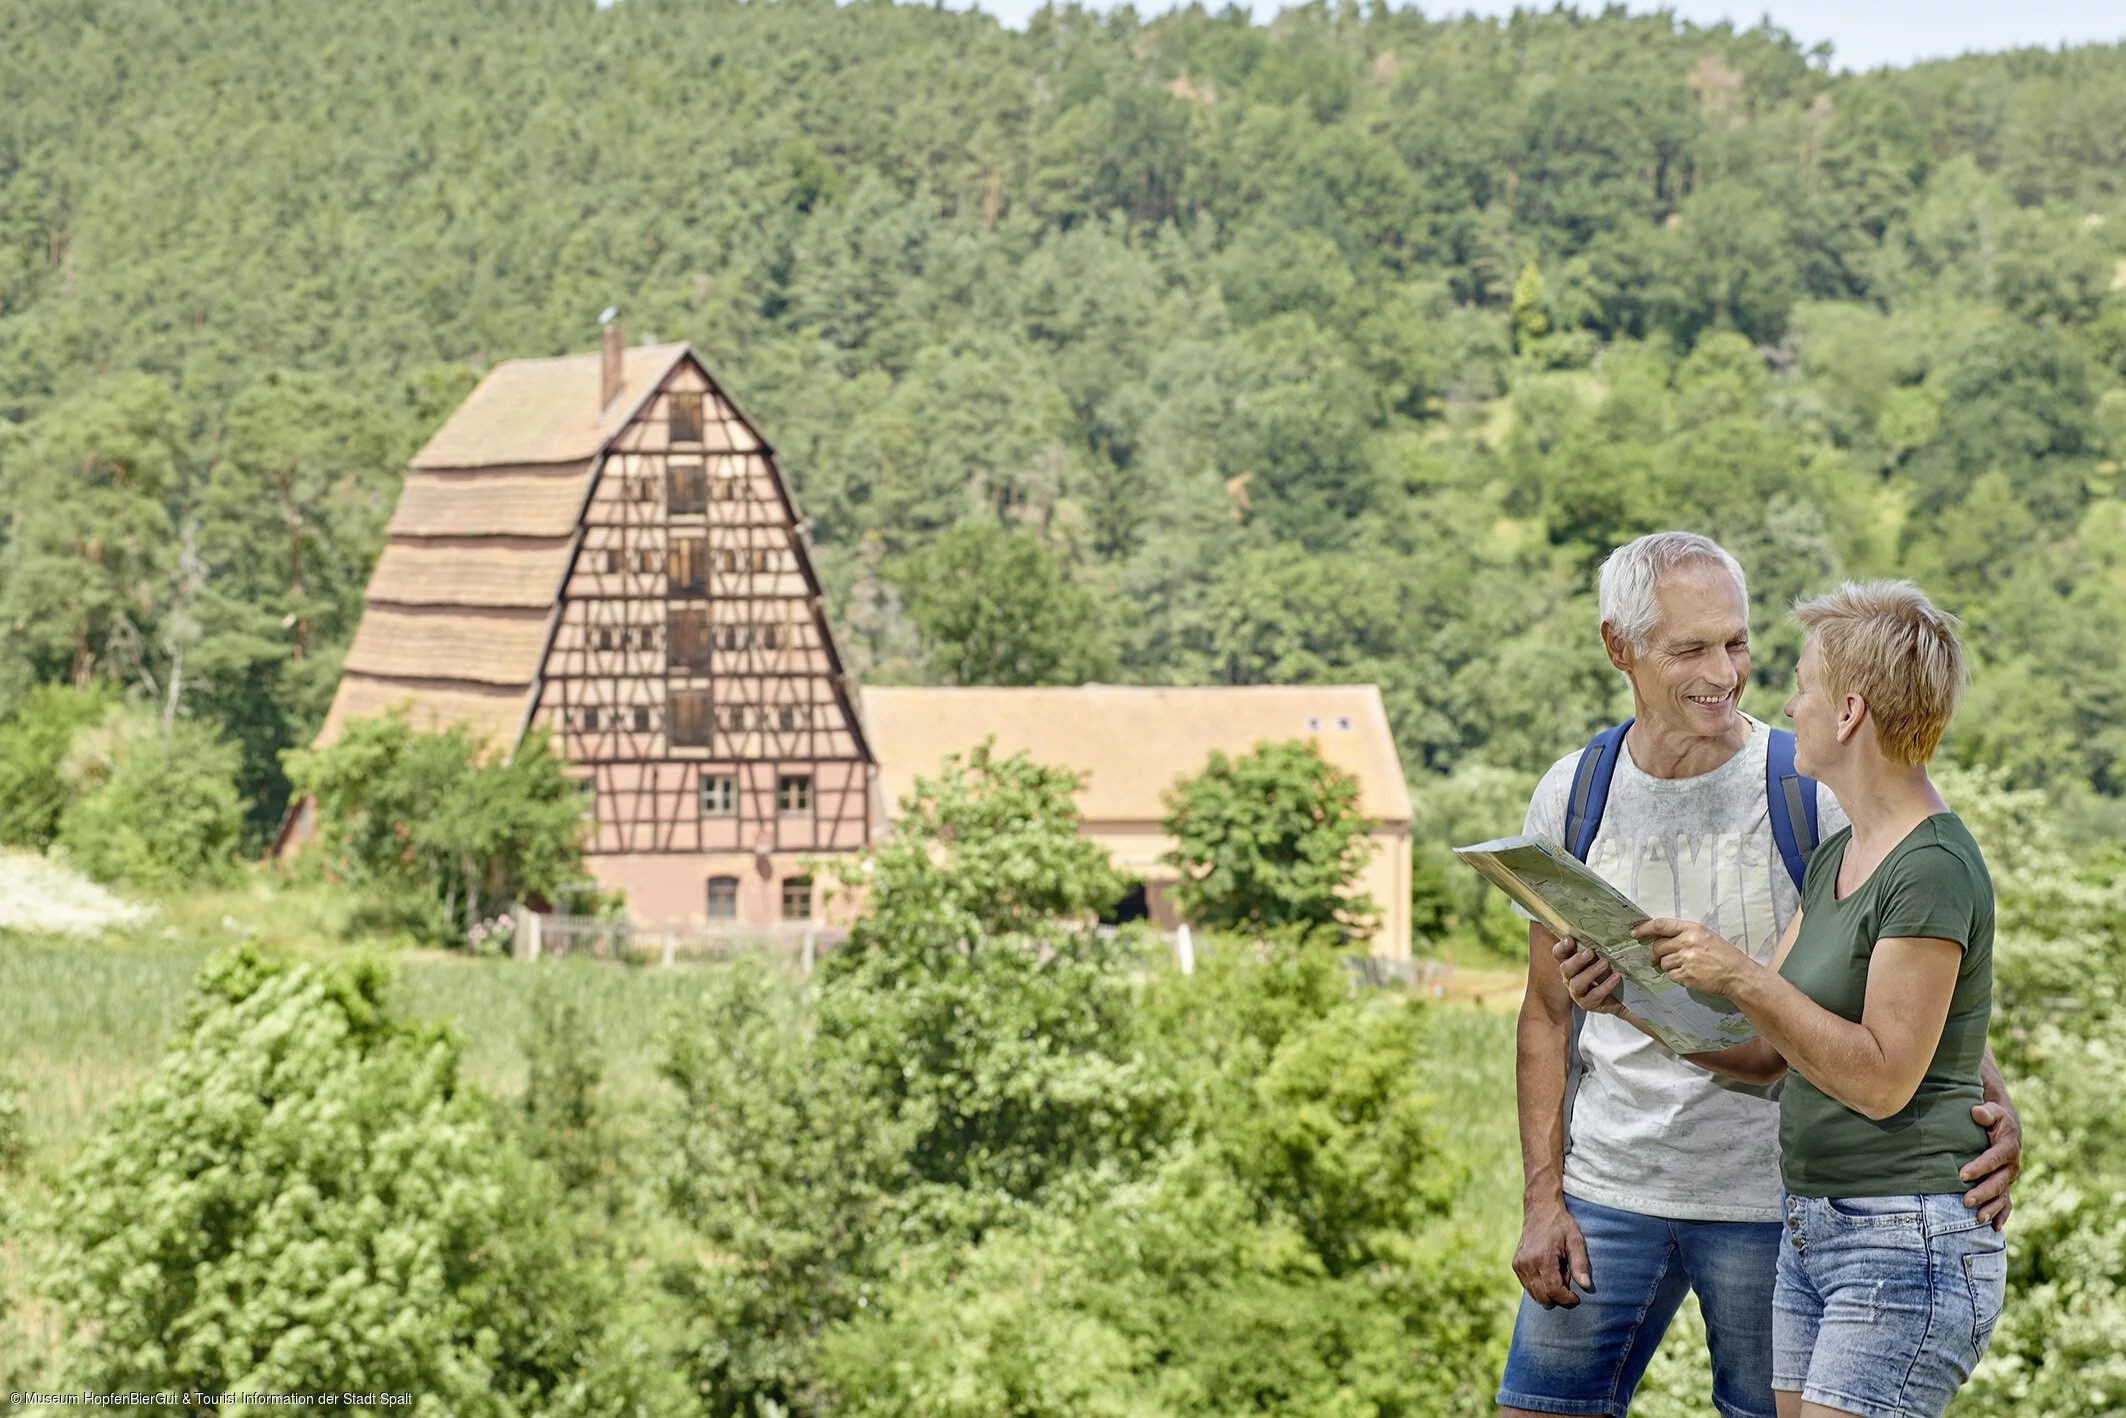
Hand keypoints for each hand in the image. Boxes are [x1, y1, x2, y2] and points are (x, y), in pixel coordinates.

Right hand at [1512, 1196, 1590, 1306]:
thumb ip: (1580, 1264)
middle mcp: (1526, 1263)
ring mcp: (1519, 1265)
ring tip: (1558, 1273)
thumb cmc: (1560, 1225)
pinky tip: (1549, 1271)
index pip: (1553, 1290)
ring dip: (1549, 1291)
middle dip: (1558, 1296)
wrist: (1541, 1209)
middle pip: (1543, 1296)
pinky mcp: (1516, 1265)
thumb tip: (1586, 1286)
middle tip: (1568, 1282)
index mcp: (1542, 1258)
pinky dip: (1540, 1285)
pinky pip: (1528, 1286)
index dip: (1566, 1298)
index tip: (1577, 1297)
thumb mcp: (1576, 1241)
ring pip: (1534, 1293)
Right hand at [1553, 936, 1625, 1015]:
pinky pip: (1594, 995)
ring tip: (1605, 963)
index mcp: (1570, 963)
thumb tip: (1611, 925)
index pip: (1559, 954)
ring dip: (1591, 973)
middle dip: (1577, 960)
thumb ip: (1600, 946)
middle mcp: (1569, 978)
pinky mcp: (1587, 1004)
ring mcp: (1577, 992)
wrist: (1620, 997)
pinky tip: (1616, 977)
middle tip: (1590, 952)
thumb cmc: (1608, 972)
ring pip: (1577, 983)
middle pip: (1565, 968)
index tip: (1570, 939)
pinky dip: (1606, 985)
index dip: (1562, 947)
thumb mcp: (1603, 957)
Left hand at [1637, 918, 1751, 994]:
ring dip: (1668, 965)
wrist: (1737, 974)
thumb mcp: (1705, 936)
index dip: (1645, 928)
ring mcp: (1686, 960)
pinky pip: (1671, 975)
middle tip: (1657, 958)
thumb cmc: (1723, 954)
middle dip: (1655, 953)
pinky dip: (1676, 976)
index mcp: (1692, 929)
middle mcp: (1687, 942)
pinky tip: (1689, 974)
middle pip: (1658, 946)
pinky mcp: (1686, 975)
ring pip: (1663, 962)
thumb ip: (1684, 934)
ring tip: (1684, 966)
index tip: (1635, 933)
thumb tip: (1661, 937)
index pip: (1661, 924)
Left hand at [1960, 1099, 2021, 1229]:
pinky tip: (1995, 1228)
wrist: (2006, 1126)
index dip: (1978, 1167)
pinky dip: (2002, 1216)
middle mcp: (2011, 1166)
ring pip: (2002, 1196)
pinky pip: (2006, 1204)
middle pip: (1997, 1182)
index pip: (1993, 1159)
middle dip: (1982, 1193)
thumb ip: (1986, 1112)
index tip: (1961, 1175)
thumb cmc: (1994, 1118)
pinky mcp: (2005, 1186)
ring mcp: (2009, 1178)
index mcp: (2008, 1148)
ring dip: (1991, 1208)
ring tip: (1977, 1219)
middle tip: (1965, 1201)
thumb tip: (1976, 1111)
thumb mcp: (1992, 1111)